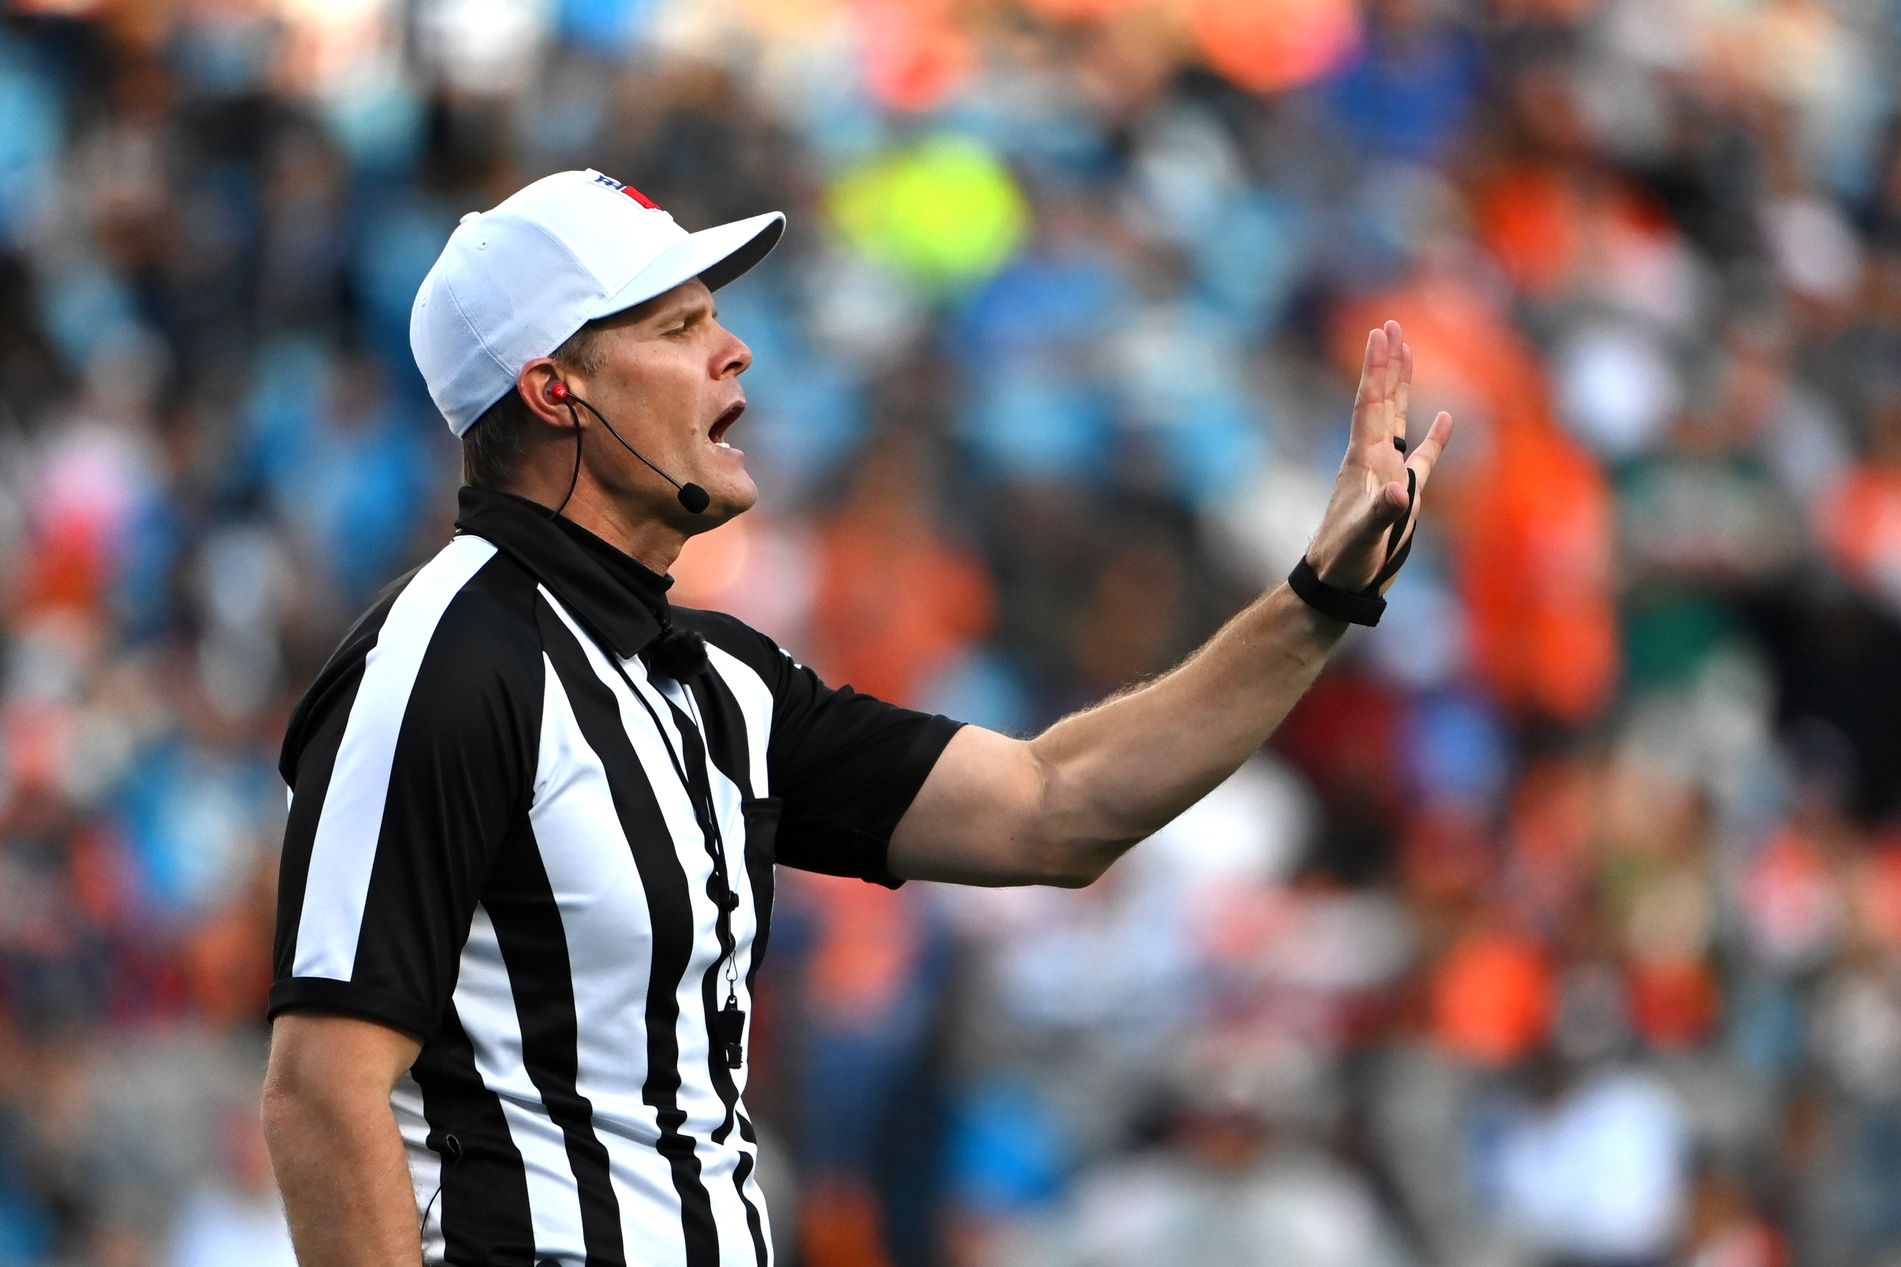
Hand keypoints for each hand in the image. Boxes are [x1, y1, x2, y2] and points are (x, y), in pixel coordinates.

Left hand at [1303, 319, 1452, 593]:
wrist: (1337, 585)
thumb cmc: (1344, 562)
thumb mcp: (1363, 536)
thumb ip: (1383, 512)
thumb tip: (1401, 490)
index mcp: (1362, 460)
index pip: (1370, 404)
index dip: (1376, 369)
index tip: (1381, 333)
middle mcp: (1372, 459)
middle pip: (1381, 400)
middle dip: (1387, 364)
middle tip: (1390, 325)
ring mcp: (1387, 474)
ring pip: (1398, 419)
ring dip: (1403, 387)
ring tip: (1408, 354)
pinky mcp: (1403, 494)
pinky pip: (1423, 457)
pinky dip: (1436, 438)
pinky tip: (1448, 418)